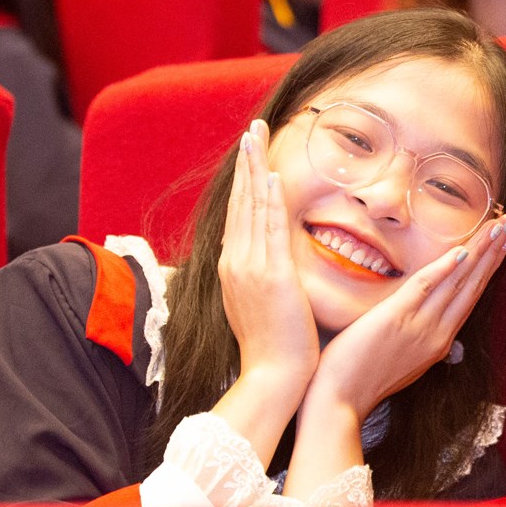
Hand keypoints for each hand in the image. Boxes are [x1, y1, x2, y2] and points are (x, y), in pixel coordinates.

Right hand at [218, 121, 319, 385]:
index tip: (250, 154)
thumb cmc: (273, 348)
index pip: (237, 215)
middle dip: (246, 163)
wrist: (273, 376)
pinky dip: (269, 201)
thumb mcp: (255, 306)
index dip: (243, 182)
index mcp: (232, 269)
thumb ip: (253, 279)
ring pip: (251, 208)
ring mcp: (251, 268)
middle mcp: (235, 263)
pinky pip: (269, 230)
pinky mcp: (271, 276)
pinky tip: (271, 175)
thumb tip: (249, 260)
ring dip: (255, 169)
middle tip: (252, 129)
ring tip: (257, 136)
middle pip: (239, 202)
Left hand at [308, 213, 505, 418]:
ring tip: (497, 227)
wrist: (340, 402)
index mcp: (439, 342)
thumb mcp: (404, 365)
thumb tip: (434, 334)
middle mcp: (437, 334)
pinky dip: (444, 269)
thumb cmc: (363, 381)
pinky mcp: (395, 318)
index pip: (470, 298)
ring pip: (457, 282)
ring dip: (479, 252)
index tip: (501, 246)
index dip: (487, 269)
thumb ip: (421, 344)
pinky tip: (461, 251)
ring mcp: (419, 326)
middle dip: (493, 253)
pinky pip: (424, 287)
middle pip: (472, 286)